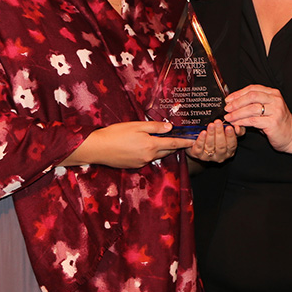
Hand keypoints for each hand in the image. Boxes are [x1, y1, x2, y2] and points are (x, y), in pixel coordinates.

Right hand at [61, 121, 194, 168]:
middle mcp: (148, 156)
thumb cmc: (115, 134)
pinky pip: (146, 158)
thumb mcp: (136, 126)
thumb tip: (170, 128)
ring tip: (161, 139)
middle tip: (182, 139)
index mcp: (151, 145)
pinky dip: (149, 152)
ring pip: (156, 154)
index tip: (194, 140)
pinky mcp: (134, 166)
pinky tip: (142, 145)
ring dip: (161, 148)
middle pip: (167, 150)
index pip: (173, 143)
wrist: (97, 148)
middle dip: (175, 145)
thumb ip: (155, 127)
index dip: (184, 142)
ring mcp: (141, 163)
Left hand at [185, 119, 241, 162]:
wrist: (201, 142)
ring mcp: (209, 156)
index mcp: (229, 151)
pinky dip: (201, 139)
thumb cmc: (218, 136)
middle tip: (218, 122)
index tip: (229, 127)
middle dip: (219, 133)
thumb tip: (237, 127)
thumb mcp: (230, 133)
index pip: (232, 145)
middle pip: (221, 146)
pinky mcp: (198, 155)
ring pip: (210, 146)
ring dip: (211, 134)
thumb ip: (237, 130)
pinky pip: (199, 148)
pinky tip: (203, 132)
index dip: (231, 136)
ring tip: (211, 125)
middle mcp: (220, 156)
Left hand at [224, 85, 291, 155]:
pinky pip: (253, 120)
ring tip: (229, 117)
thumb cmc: (276, 121)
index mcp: (273, 93)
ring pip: (251, 108)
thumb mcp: (267, 108)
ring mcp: (276, 111)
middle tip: (227, 108)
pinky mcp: (273, 122)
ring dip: (237, 113)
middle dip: (236, 102)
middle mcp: (275, 100)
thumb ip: (254, 103)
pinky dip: (242, 122)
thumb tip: (233, 102)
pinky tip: (236, 123)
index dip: (238, 93)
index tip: (228, 99)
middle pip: (251, 96)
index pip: (252, 89)